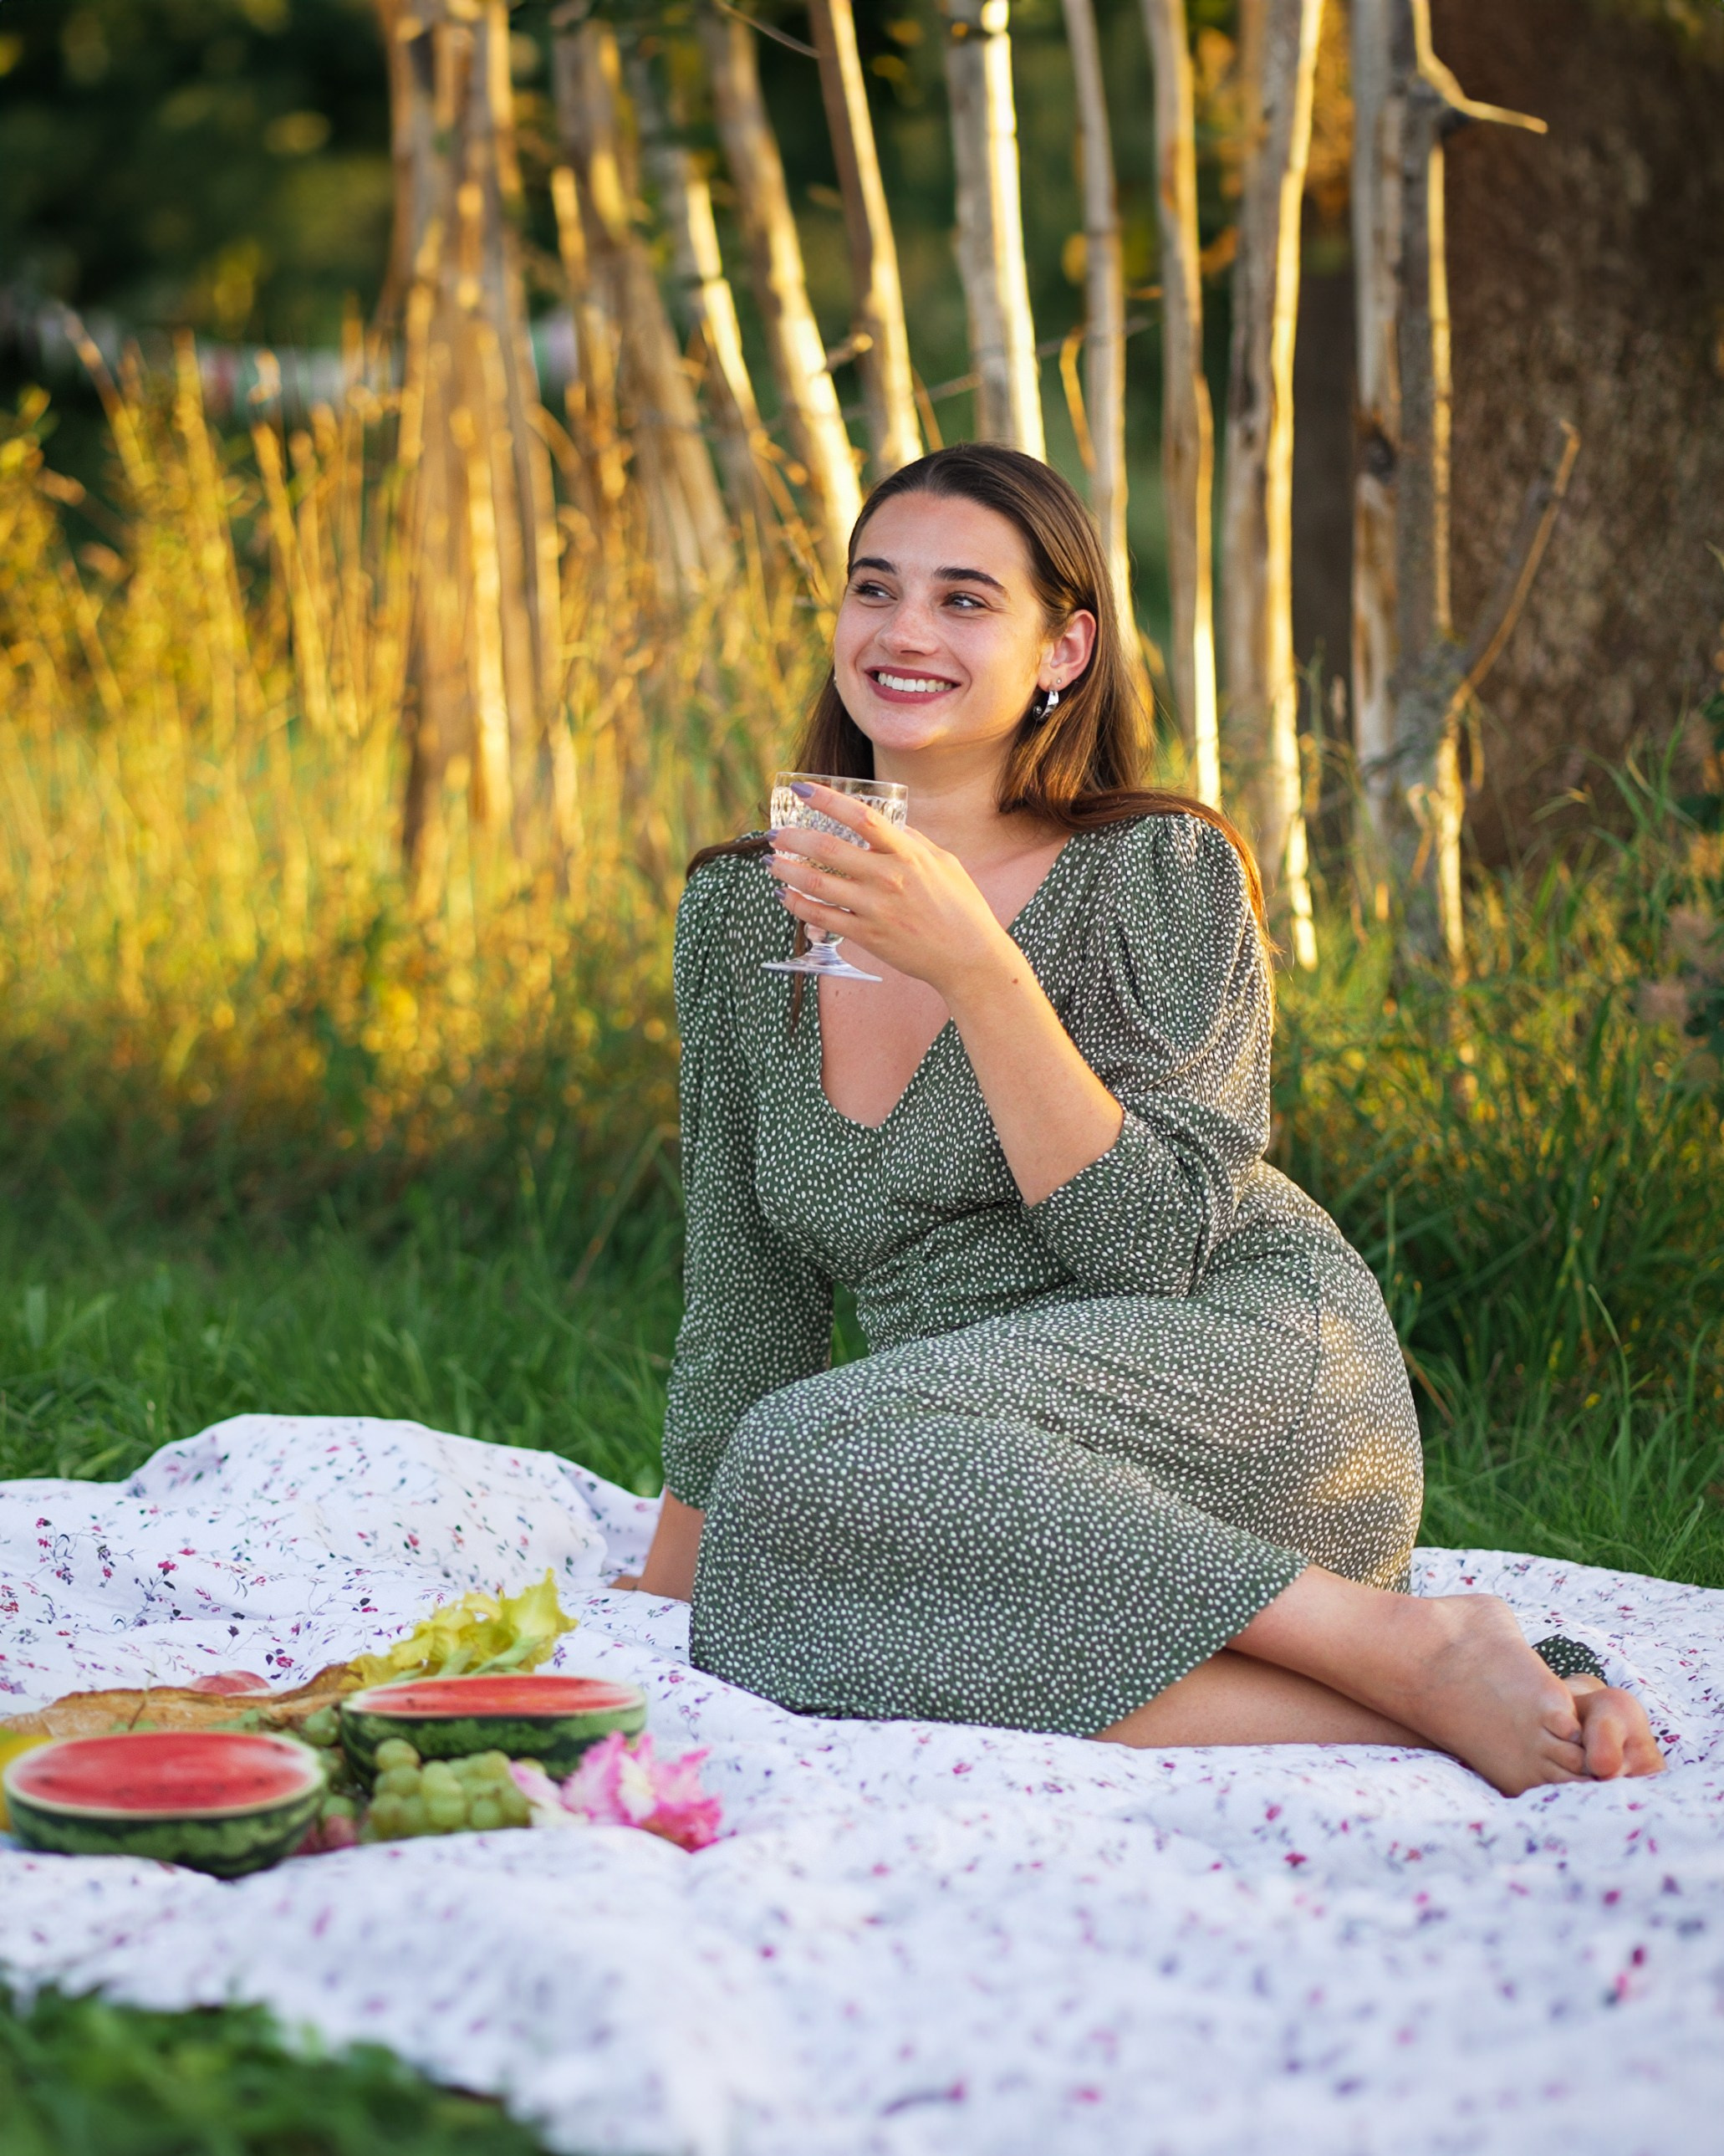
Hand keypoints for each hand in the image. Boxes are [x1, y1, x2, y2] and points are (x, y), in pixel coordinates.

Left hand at [766, 782, 1012, 998]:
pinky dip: (799, 907)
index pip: (861, 817)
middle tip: (775, 834)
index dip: (827, 800)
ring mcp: (876, 909)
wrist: (968, 957)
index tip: (801, 790)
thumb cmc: (961, 907)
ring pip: (818, 885)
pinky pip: (823, 918)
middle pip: (829, 850)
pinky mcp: (868, 936)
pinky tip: (785, 897)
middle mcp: (888, 878)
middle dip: (794, 838)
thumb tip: (890, 824)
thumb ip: (913, 841)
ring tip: (771, 863)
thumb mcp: (944, 862)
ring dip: (788, 872)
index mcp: (908, 854)